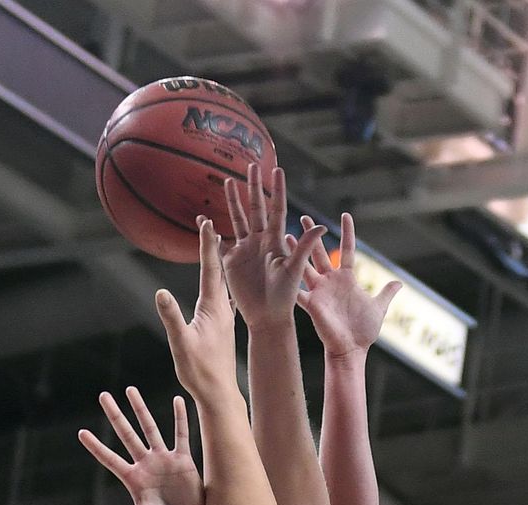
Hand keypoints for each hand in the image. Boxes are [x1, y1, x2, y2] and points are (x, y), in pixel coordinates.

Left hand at [79, 388, 204, 504]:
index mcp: (133, 479)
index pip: (109, 459)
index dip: (96, 447)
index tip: (81, 433)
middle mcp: (146, 465)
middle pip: (126, 435)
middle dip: (114, 415)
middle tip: (102, 395)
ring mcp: (164, 460)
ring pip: (150, 428)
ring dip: (141, 409)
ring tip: (131, 389)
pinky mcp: (183, 460)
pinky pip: (181, 435)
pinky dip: (180, 418)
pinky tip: (178, 400)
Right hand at [153, 218, 237, 399]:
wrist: (219, 393)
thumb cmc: (200, 371)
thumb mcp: (181, 343)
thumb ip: (171, 317)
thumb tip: (160, 292)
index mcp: (213, 307)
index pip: (210, 269)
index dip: (207, 244)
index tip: (207, 221)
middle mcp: (223, 309)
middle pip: (218, 270)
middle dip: (212, 246)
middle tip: (208, 223)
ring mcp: (225, 318)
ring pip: (223, 283)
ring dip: (218, 263)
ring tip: (217, 246)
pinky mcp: (223, 328)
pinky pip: (223, 297)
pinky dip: (219, 283)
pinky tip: (221, 285)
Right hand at [220, 164, 326, 330]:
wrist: (267, 317)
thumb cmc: (284, 296)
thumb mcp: (295, 269)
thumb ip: (304, 246)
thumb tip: (323, 226)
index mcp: (275, 240)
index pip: (276, 208)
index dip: (276, 189)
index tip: (277, 169)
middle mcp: (261, 241)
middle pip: (256, 208)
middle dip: (253, 187)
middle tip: (250, 165)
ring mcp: (245, 250)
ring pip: (238, 219)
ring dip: (233, 201)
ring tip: (228, 181)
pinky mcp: (232, 261)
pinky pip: (220, 242)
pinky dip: (211, 230)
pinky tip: (204, 218)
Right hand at [291, 212, 400, 358]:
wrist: (351, 349)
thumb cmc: (363, 331)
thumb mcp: (378, 307)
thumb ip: (385, 293)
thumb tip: (398, 283)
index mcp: (347, 278)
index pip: (347, 249)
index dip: (347, 232)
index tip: (345, 215)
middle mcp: (331, 281)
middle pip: (320, 252)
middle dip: (313, 235)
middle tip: (305, 217)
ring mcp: (319, 291)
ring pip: (305, 266)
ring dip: (296, 251)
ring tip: (286, 236)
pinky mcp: (311, 303)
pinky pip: (298, 289)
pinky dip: (289, 280)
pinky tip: (278, 267)